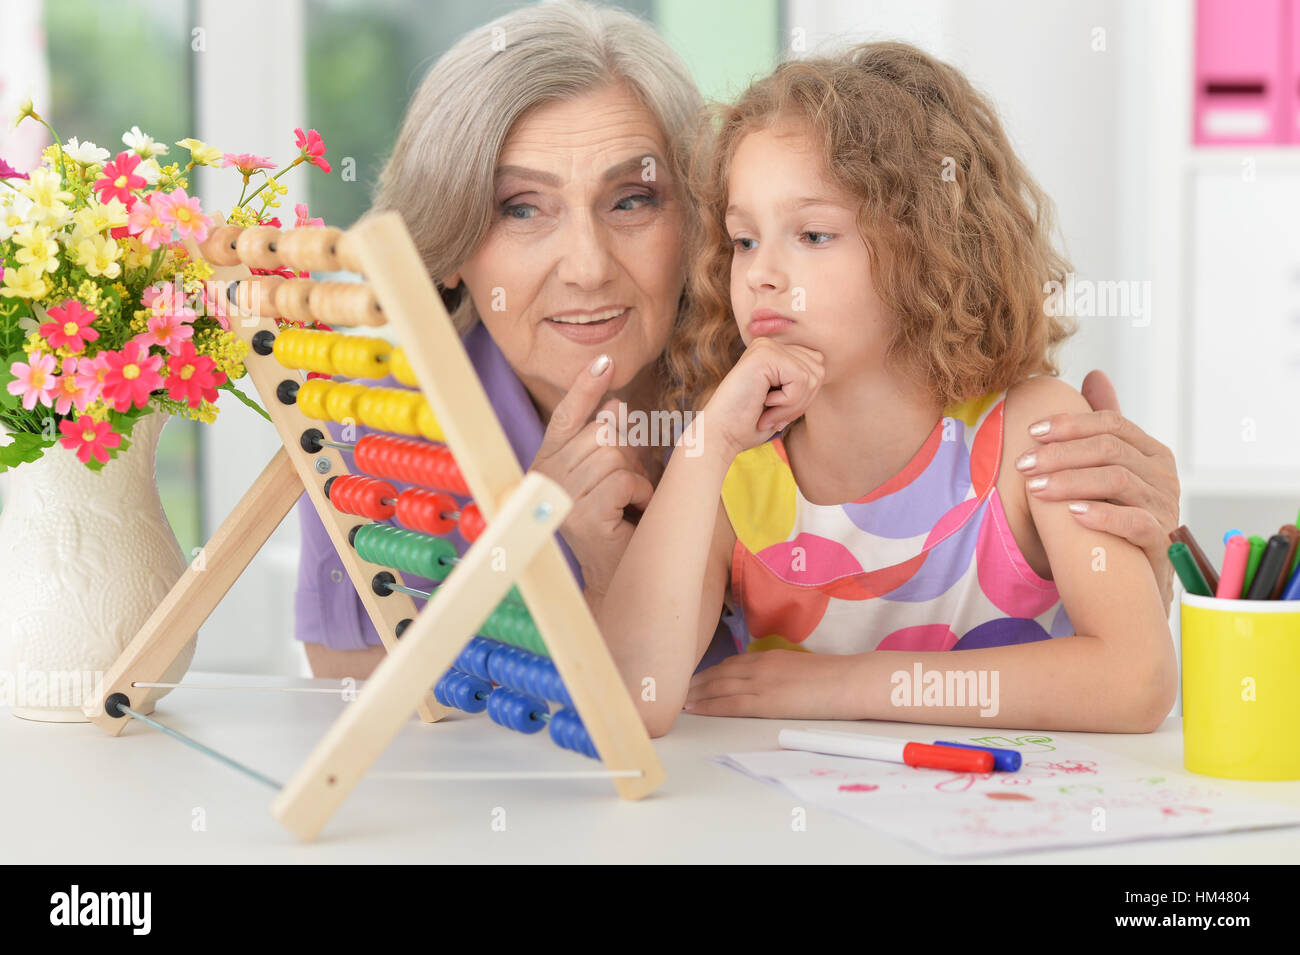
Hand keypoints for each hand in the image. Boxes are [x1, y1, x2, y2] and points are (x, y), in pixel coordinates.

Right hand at [529, 356, 655, 605]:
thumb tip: (615, 405)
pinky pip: (623, 479)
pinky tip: (630, 513)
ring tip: (627, 503)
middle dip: (626, 454)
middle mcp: (545, 476)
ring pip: (613, 455)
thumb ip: (606, 438)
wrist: (618, 572)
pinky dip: (639, 493)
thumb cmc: (618, 518)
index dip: (586, 388)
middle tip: (625, 487)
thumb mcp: (609, 470)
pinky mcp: (579, 515)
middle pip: (601, 432)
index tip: (605, 361)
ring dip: (634, 477)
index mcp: (547, 462)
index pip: (566, 416)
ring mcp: (559, 496)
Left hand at [684, 649, 859, 719]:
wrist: (848, 681)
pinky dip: (707, 706)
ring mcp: (760, 683)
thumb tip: (773, 684)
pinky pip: (728, 704)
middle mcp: (759, 666)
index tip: (695, 678)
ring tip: (678, 700)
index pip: (731, 663)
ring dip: (695, 693)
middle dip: (695, 682)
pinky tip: (693, 709)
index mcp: (769, 658)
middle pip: (718, 674)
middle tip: (675, 689)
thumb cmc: (834, 678)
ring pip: (717, 687)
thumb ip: (781, 673)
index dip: (710, 672)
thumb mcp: (801, 668)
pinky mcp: (764, 701)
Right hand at [697, 338, 824, 459]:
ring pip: (812, 376)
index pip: (816, 367)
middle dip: (802, 400)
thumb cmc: (748, 424)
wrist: (720, 434)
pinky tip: (764, 404)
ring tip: (768, 411)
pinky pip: (801, 379)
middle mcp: (769, 344)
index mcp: (773, 352)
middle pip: (818, 369)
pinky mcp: (764, 354)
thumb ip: (801, 383)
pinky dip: (788, 402)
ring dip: (794, 404)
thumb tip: (821, 368)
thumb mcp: (784, 402)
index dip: (805, 397)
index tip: (778, 412)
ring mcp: (766, 346)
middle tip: (774, 414)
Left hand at [1016, 369, 1179, 615]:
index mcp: (1151, 452)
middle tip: (1024, 464)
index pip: (1112, 423)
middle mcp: (1163, 475)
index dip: (1070, 424)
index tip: (1031, 432)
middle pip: (1110, 450)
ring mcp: (1165, 507)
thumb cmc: (1116, 515)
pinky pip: (1135, 523)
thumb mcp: (1110, 467)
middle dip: (1061, 454)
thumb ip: (1104, 425)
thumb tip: (1095, 375)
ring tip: (1035, 490)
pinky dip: (1102, 516)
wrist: (1133, 578)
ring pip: (1118, 482)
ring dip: (1071, 482)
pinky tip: (1073, 515)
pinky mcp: (1161, 540)